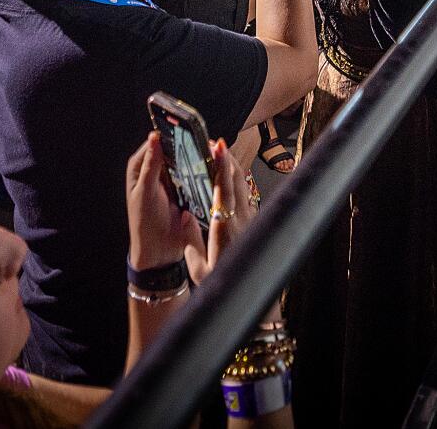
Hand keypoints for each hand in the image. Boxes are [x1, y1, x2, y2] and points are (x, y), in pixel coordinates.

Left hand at [125, 132, 202, 269]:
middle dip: (186, 146)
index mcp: (141, 168)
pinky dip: (201, 173)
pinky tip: (211, 169)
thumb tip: (154, 137)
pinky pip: (194, 177)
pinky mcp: (185, 191)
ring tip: (209, 153)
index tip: (185, 128)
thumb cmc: (144, 224)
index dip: (169, 134)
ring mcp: (171, 181)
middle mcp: (156, 171)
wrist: (159, 254)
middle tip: (202, 140)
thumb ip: (151, 166)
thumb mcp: (145, 193)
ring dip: (195, 160)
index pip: (156, 142)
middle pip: (173, 150)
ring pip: (185, 162)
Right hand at [186, 137, 253, 280]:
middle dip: (227, 159)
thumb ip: (190, 243)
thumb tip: (183, 217)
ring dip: (233, 169)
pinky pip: (246, 196)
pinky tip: (230, 181)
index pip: (224, 190)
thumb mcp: (199, 270)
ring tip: (222, 154)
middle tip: (215, 142)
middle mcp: (240, 220)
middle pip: (236, 180)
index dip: (221, 166)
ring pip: (243, 186)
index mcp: (225, 228)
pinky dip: (237, 183)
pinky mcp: (254, 224)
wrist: (250, 293)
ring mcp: (250, 221)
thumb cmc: (223, 283)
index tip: (218, 146)